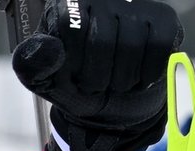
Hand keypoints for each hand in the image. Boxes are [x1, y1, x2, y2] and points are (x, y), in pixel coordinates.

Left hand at [12, 0, 182, 150]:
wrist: (107, 97)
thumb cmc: (71, 83)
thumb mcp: (41, 79)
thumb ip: (33, 63)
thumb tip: (47, 47)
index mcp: (66, 9)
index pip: (71, 27)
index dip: (73, 64)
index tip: (72, 78)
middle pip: (103, 40)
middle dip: (98, 77)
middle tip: (95, 87)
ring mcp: (134, 6)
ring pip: (132, 43)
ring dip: (123, 79)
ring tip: (115, 84)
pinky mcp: (162, 18)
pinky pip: (160, 45)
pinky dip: (148, 73)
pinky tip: (138, 80)